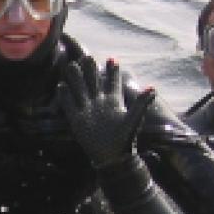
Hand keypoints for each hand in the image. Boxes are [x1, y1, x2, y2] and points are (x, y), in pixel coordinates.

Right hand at [58, 55, 155, 169]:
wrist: (112, 157)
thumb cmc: (124, 139)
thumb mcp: (133, 120)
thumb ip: (141, 103)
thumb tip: (152, 88)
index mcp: (113, 101)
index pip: (112, 82)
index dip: (113, 71)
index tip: (112, 59)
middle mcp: (99, 102)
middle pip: (94, 82)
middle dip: (91, 70)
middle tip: (88, 57)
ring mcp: (87, 109)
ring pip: (80, 89)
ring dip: (76, 78)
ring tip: (72, 65)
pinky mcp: (77, 119)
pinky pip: (69, 105)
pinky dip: (65, 96)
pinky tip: (61, 86)